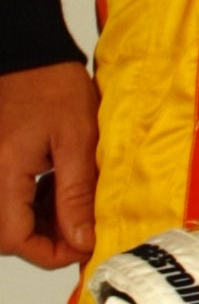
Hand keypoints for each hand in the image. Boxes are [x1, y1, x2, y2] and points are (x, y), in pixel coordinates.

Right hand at [0, 62, 99, 268]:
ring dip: (37, 221)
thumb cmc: (49, 82)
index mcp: (3, 172)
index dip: (53, 252)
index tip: (85, 244)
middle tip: (81, 223)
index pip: (16, 240)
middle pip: (7, 235)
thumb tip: (83, 239)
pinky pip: (3, 197)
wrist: (25, 51)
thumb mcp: (78, 139)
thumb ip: (77, 194)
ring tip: (70, 200)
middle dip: (46, 239)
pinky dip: (27, 202)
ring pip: (5, 219)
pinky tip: (52, 186)